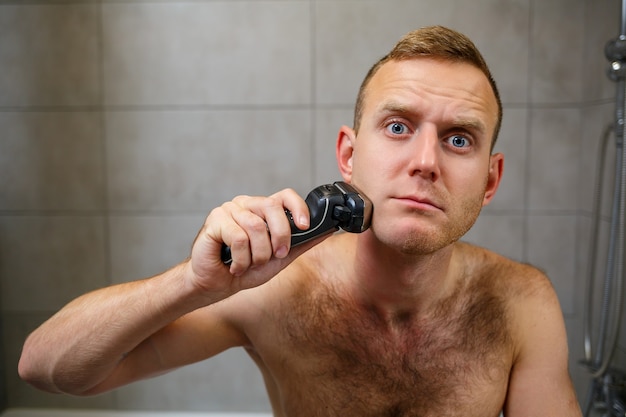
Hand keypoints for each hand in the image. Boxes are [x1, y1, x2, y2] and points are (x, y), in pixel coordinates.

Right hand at [185, 188, 318, 298]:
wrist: (216, 285)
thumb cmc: (245, 270)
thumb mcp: (279, 259)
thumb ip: (300, 244)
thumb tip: (326, 231)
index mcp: (262, 210)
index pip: (284, 196)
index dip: (297, 207)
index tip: (305, 226)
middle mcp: (246, 205)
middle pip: (272, 207)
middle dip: (280, 237)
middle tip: (276, 255)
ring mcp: (229, 210)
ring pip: (256, 227)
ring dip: (257, 255)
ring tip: (248, 264)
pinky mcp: (214, 220)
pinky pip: (238, 238)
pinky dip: (241, 259)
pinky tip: (234, 266)